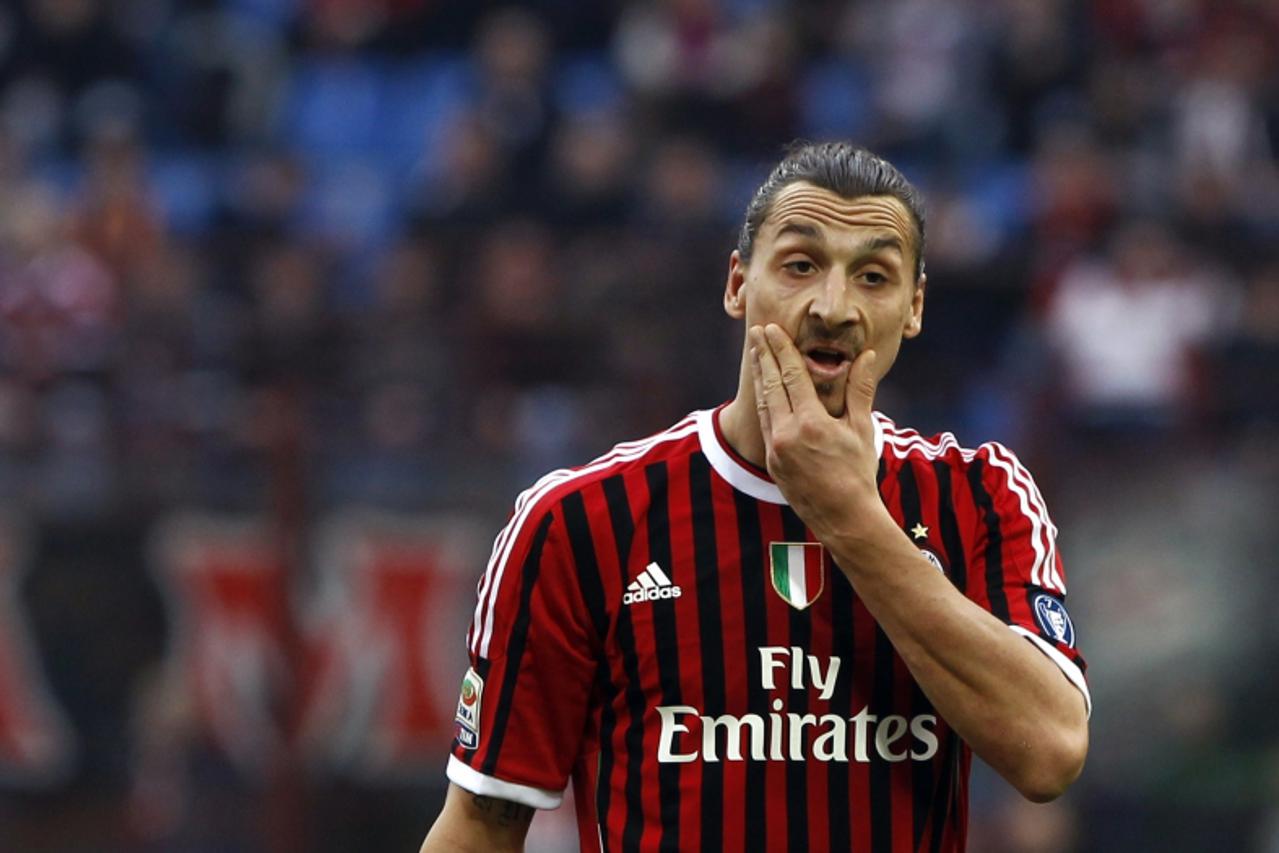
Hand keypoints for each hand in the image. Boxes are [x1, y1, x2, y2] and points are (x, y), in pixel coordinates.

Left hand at [749, 323, 885, 538]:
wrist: (844, 517)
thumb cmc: (858, 472)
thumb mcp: (862, 429)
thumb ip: (860, 390)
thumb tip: (866, 356)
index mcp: (811, 423)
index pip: (791, 376)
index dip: (781, 350)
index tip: (772, 330)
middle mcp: (787, 434)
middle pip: (770, 385)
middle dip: (763, 356)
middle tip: (756, 332)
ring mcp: (776, 449)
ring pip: (764, 404)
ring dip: (759, 377)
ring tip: (755, 355)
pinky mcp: (771, 462)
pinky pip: (764, 425)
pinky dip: (763, 403)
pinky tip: (763, 391)